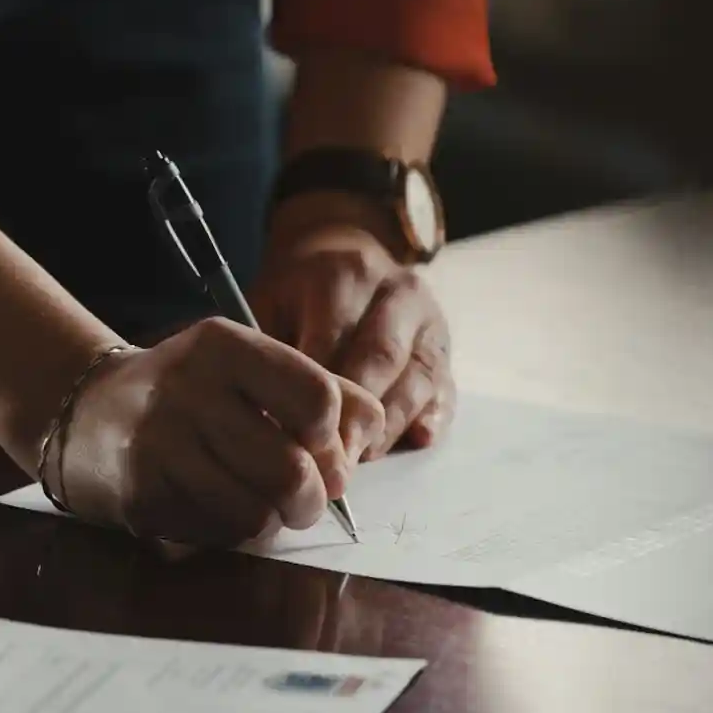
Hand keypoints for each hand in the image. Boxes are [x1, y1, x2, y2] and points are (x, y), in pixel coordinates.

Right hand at [48, 318, 384, 547]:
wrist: (85, 413)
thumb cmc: (189, 393)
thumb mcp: (248, 366)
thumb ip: (321, 390)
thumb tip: (368, 439)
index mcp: (223, 346)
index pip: (319, 399)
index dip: (334, 437)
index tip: (320, 445)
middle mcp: (188, 390)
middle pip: (294, 472)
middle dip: (313, 499)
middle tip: (305, 499)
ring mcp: (159, 446)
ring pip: (257, 515)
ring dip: (271, 522)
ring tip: (260, 505)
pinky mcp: (140, 496)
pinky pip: (216, 536)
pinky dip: (229, 533)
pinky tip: (214, 508)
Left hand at [252, 222, 454, 458]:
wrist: (344, 252)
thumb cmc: (298, 292)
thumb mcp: (271, 302)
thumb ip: (272, 351)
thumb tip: (268, 415)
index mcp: (346, 275)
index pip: (335, 339)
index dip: (317, 393)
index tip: (297, 435)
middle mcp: (397, 293)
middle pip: (382, 359)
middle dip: (356, 415)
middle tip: (331, 460)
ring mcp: (428, 322)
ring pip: (417, 378)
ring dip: (389, 425)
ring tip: (359, 459)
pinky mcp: (445, 350)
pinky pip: (445, 389)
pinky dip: (432, 418)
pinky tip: (415, 440)